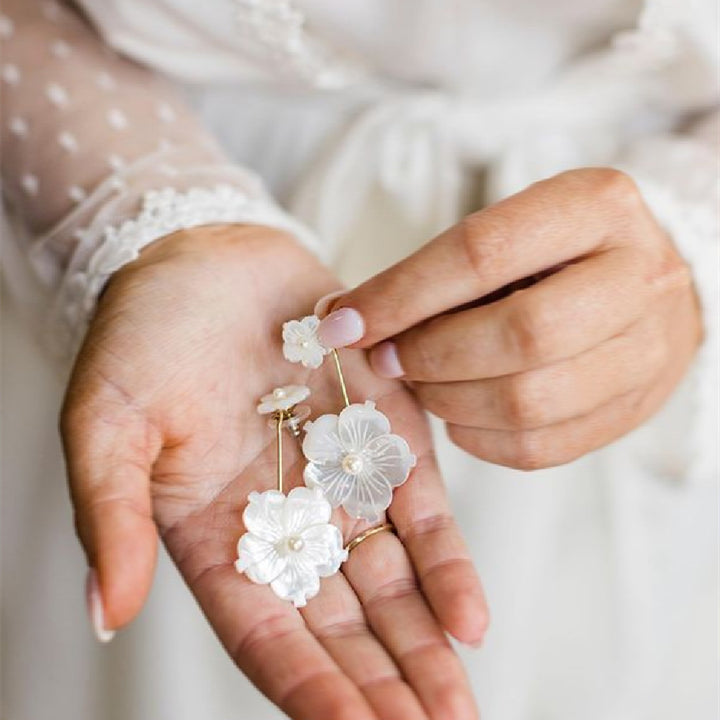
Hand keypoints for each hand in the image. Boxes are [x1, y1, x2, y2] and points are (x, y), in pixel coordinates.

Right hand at [61, 225, 486, 719]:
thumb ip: (112, 514)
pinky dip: (446, 561)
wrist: (209, 260)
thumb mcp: (107, 423)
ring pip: (391, 583)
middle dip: (384, 687)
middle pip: (341, 626)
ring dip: (424, 643)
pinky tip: (469, 617)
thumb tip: (105, 610)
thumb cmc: (145, 337)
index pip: (266, 634)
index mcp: (216, 536)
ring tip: (457, 702)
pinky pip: (421, 511)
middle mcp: (286, 522)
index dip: (309, 689)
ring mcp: (341, 482)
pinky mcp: (386, 436)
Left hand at [316, 168, 701, 469]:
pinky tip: (459, 411)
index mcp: (597, 207)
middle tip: (387, 359)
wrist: (651, 282)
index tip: (340, 324)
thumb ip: (437, 271)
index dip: (400, 295)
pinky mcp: (634, 410)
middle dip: (429, 355)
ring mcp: (648, 351)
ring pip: (528, 402)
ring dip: (449, 401)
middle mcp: (638, 277)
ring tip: (423, 383)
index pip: (482, 253)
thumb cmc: (558, 252)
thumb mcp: (509, 231)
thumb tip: (342, 317)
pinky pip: (539, 448)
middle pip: (518, 335)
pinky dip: (477, 437)